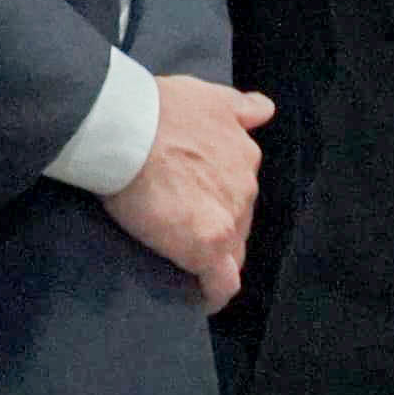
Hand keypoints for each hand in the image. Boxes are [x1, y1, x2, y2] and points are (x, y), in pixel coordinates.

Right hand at [107, 72, 272, 310]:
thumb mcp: (209, 96)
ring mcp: (231, 218)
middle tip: (182, 231)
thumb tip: (264, 110)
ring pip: (231, 250)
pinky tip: (200, 298)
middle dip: (217, 228)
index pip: (239, 192)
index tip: (201, 209)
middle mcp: (246, 187)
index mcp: (245, 155)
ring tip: (184, 263)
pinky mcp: (208, 246)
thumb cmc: (159, 109)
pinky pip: (221, 283)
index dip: (221, 203)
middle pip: (238, 221)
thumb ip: (239, 107)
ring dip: (214, 257)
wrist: (129, 127)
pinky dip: (213, 293)